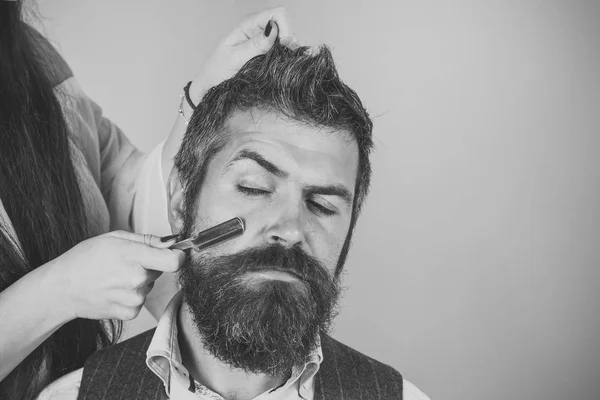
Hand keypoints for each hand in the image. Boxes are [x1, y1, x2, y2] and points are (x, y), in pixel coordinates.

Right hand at [48, 231, 183, 320]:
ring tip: (114, 277)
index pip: (175, 261)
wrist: (62, 288)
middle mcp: (137, 280)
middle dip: (149, 265)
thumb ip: (147, 240)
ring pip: (150, 286)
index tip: (174, 254)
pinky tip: (113, 291)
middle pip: (161, 271)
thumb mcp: (115, 238)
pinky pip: (141, 301)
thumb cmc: (85, 259)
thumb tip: (172, 242)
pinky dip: (131, 296)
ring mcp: (134, 299)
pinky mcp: (129, 313)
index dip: (178, 256)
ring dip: (139, 282)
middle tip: (125, 263)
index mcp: (135, 257)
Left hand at [189, 6, 297, 101]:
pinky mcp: (269, 55)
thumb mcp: (235, 58)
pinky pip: (285, 51)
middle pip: (286, 24)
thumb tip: (273, 29)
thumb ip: (255, 45)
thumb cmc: (218, 72)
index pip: (277, 14)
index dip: (285, 27)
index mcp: (249, 25)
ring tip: (279, 63)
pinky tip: (280, 65)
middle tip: (283, 55)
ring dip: (288, 49)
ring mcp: (265, 43)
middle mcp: (259, 30)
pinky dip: (287, 57)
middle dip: (289, 38)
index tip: (284, 44)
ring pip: (288, 38)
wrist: (212, 87)